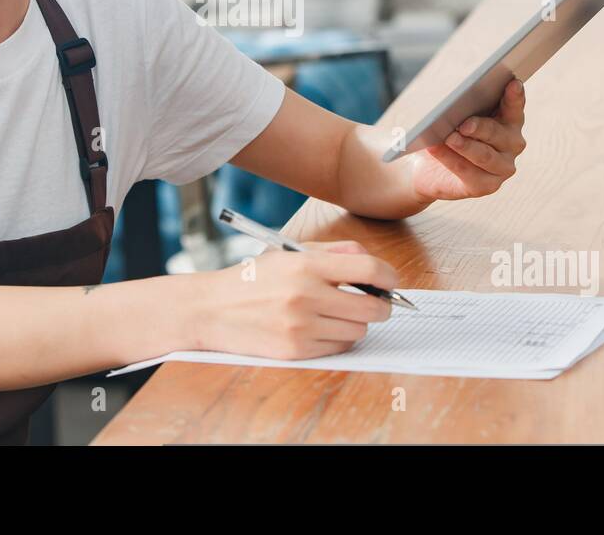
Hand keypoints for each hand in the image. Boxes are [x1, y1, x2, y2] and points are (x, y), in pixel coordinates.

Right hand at [195, 239, 394, 358]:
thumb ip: (333, 252)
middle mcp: (305, 295)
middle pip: (372, 307)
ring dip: (357, 323)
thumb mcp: (289, 253)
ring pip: (358, 330)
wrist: (211, 309)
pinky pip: (338, 348)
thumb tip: (371, 263)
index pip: (368, 269)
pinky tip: (323, 328)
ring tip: (340, 314)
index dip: (389, 276)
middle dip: (381, 305)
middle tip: (376, 302)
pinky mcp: (295, 351)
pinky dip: (338, 339)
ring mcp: (301, 326)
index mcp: (306, 265)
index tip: (391, 281)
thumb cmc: (253, 279)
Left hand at [407, 77, 526, 203]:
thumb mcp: (452, 116)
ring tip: (449, 138)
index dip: (515, 96)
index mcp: (509, 121)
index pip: (514, 107)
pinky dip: (450, 160)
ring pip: (485, 155)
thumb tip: (454, 104)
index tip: (513, 83)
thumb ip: (460, 108)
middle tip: (463, 124)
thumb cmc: (445, 132)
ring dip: (466, 146)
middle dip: (480, 127)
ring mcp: (503, 166)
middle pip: (498, 133)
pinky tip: (436, 150)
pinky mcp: (488, 185)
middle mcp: (512, 144)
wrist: (428, 166)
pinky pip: (469, 173)